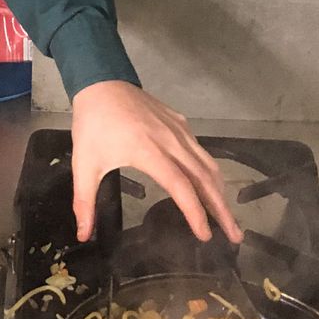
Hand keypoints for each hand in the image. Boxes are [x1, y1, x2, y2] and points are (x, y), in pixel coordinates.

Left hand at [69, 81, 242, 243]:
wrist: (101, 83)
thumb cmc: (93, 125)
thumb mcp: (83, 164)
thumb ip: (84, 202)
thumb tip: (83, 235)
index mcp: (149, 152)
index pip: (181, 187)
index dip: (195, 213)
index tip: (205, 236)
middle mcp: (171, 142)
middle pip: (204, 179)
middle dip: (222, 210)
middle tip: (235, 235)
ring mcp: (179, 130)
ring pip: (208, 164)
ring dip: (220, 192)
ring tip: (227, 216)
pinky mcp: (181, 123)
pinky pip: (201, 151)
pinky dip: (211, 171)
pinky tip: (210, 185)